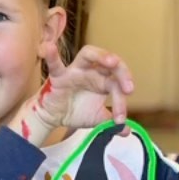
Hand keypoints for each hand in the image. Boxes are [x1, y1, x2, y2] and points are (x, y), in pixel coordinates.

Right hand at [9, 43, 133, 146]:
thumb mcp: (97, 118)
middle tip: (129, 88)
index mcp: (103, 80)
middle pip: (109, 62)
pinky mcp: (58, 76)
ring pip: (88, 54)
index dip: (121, 101)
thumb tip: (126, 131)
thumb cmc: (76, 111)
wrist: (55, 117)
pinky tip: (49, 48)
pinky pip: (55, 65)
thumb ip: (111, 123)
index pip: (116, 84)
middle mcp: (92, 71)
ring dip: (101, 55)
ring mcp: (75, 71)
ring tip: (111, 61)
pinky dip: (52, 56)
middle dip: (122, 72)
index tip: (120, 119)